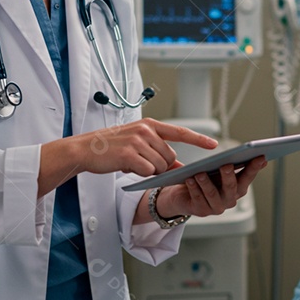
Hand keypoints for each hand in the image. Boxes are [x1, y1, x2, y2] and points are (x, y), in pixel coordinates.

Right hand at [74, 118, 217, 176]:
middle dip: (161, 166)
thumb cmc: (112, 148)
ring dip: (149, 170)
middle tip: (141, 162)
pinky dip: (140, 174)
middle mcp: (146, 130)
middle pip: (170, 157)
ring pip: (160, 166)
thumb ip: (158, 151)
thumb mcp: (137, 144)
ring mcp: (138, 141)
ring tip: (132, 163)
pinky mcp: (129, 154)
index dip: (198, 139)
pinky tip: (126, 166)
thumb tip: (180, 168)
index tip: (214, 145)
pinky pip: (147, 172)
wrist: (86, 149)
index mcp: (150, 125)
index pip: (180, 132)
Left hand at [157, 156, 266, 217]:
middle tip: (226, 165)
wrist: (186, 195)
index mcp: (239, 188)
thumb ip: (237, 165)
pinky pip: (198, 198)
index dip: (254, 167)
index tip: (260, 156)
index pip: (248, 176)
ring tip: (200, 173)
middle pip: (231, 186)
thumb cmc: (208, 179)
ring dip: (206, 183)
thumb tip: (261, 158)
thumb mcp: (222, 170)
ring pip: (212, 194)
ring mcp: (216, 207)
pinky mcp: (202, 211)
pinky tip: (189, 180)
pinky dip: (194, 188)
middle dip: (228, 175)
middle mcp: (230, 199)